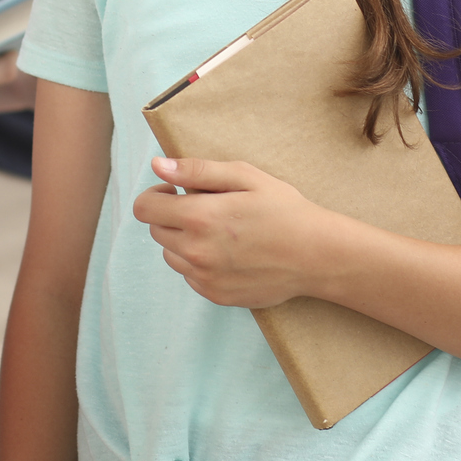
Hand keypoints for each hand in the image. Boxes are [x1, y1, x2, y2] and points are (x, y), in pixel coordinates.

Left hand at [132, 157, 326, 308]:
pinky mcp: (215, 295)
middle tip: (205, 209)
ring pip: (171, 255)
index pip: (144, 209)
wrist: (316, 255)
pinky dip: (199, 263)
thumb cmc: (283, 209)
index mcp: (199, 217)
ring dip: (184, 241)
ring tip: (219, 232)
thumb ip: (196, 170)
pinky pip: (190, 276)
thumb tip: (158, 165)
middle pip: (156, 231)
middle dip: (172, 216)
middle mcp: (196, 251)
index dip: (156, 195)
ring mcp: (205, 277)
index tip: (176, 192)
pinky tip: (228, 253)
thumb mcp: (244, 176)